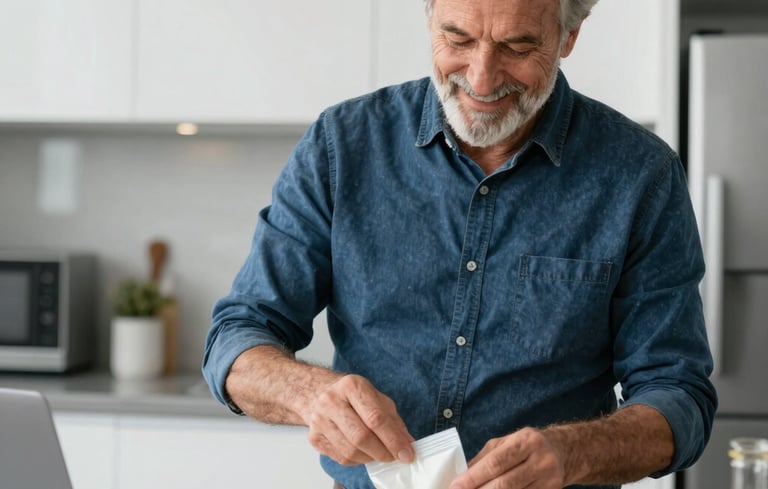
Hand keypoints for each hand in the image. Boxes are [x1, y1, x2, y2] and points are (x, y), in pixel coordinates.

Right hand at [305, 374, 414, 465]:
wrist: (318, 394)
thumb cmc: (352, 396)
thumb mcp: (376, 398)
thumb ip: (393, 420)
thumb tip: (407, 443)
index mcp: (352, 386)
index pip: (376, 418)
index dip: (393, 439)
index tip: (406, 453)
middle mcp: (332, 401)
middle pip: (361, 437)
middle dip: (383, 452)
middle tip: (394, 457)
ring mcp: (319, 420)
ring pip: (351, 451)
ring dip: (371, 458)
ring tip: (379, 453)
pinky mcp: (314, 438)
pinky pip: (341, 458)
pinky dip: (358, 460)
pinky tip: (363, 453)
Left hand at [449, 427, 565, 488]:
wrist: (565, 452)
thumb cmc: (528, 446)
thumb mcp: (506, 443)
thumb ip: (484, 459)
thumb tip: (462, 476)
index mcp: (526, 441)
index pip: (495, 462)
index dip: (473, 477)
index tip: (455, 487)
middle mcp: (540, 460)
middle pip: (505, 484)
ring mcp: (549, 480)